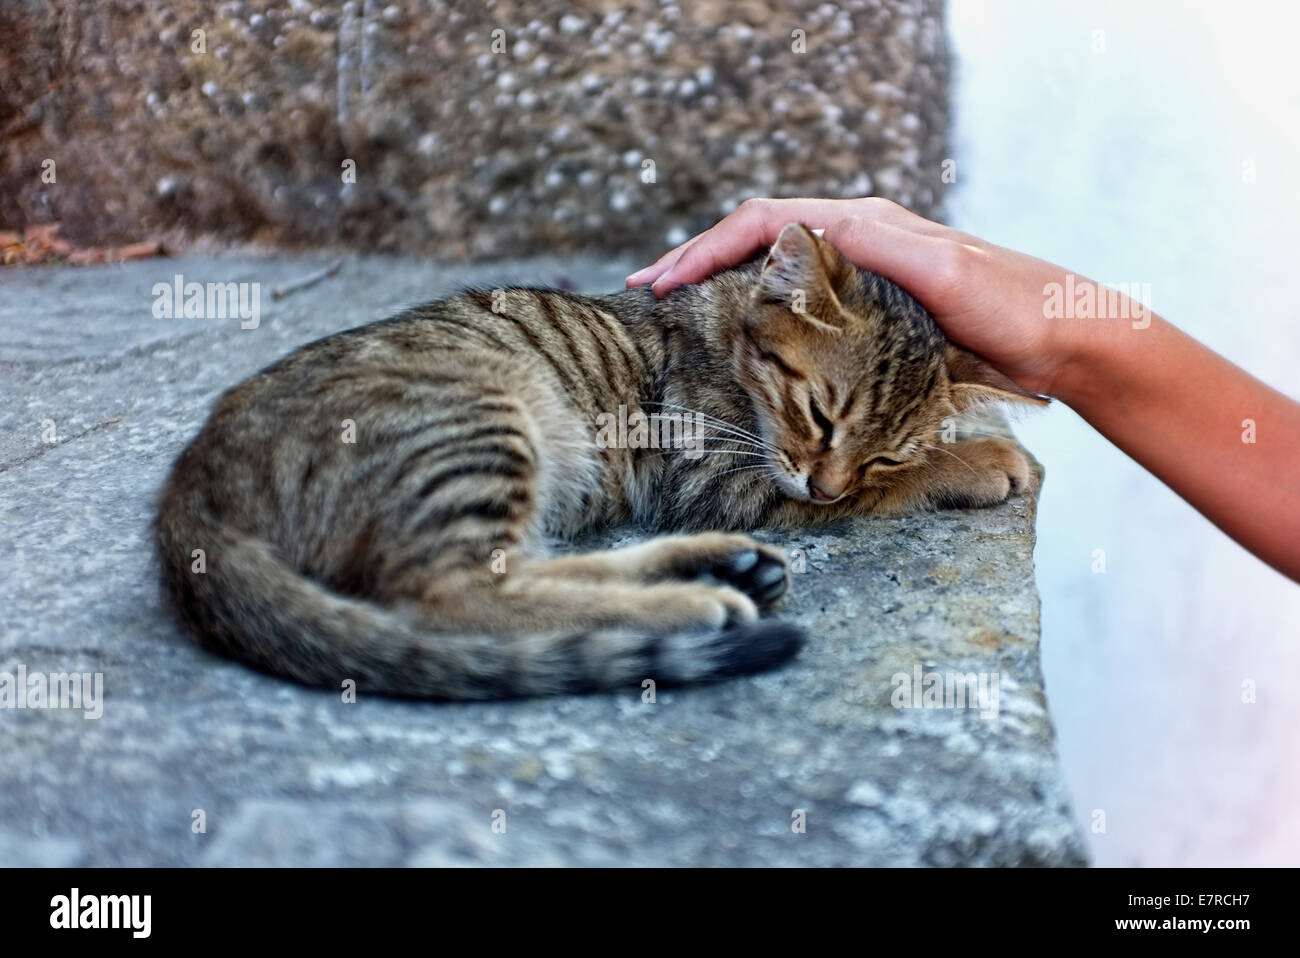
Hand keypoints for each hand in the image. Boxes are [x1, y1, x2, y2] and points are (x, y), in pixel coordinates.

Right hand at [627, 197, 1083, 397]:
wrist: (1070, 340)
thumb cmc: (1018, 308)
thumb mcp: (947, 272)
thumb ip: (879, 248)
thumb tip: (802, 234)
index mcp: (867, 224)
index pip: (765, 222)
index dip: (707, 248)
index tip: (663, 282)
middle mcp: (862, 239)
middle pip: (760, 236)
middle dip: (698, 258)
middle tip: (648, 288)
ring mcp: (868, 271)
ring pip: (776, 262)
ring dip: (721, 277)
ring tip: (677, 300)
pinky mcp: (879, 306)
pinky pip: (802, 293)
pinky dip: (758, 301)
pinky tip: (745, 325)